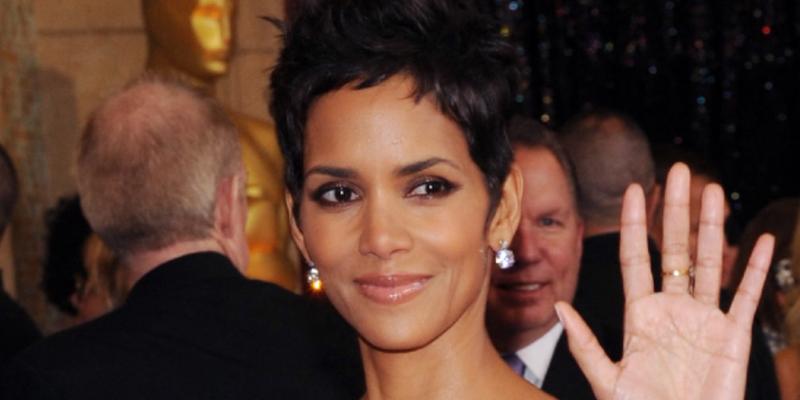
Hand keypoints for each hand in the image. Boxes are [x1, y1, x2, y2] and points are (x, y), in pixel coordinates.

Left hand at [556, 163, 774, 399]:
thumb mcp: (607, 379)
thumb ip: (584, 344)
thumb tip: (560, 306)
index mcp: (639, 315)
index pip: (635, 258)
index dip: (633, 224)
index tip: (633, 189)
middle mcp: (671, 309)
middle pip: (672, 249)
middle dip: (674, 210)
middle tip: (678, 171)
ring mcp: (703, 320)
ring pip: (708, 263)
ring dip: (712, 227)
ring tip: (714, 190)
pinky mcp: (732, 337)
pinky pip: (744, 297)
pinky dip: (754, 269)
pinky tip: (760, 240)